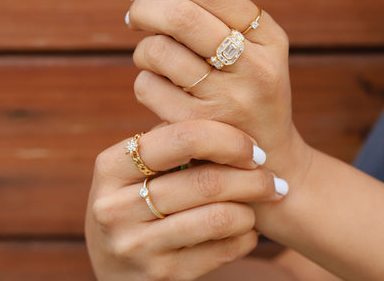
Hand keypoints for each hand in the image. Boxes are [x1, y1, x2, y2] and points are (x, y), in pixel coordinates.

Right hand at [85, 120, 284, 280]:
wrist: (115, 260)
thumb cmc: (137, 197)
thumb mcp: (137, 166)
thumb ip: (170, 141)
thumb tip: (228, 118)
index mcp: (111, 166)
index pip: (182, 138)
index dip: (228, 139)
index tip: (253, 148)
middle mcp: (115, 207)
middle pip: (206, 181)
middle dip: (253, 177)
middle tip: (273, 177)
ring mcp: (136, 246)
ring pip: (219, 217)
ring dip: (252, 207)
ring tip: (259, 203)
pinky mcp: (160, 276)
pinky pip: (222, 251)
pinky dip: (245, 236)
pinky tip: (246, 227)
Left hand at [123, 0, 310, 184]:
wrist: (269, 159)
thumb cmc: (252, 93)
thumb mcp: (256, 51)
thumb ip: (219, 17)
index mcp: (269, 37)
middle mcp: (254, 67)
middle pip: (182, 17)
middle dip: (144, 8)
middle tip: (133, 14)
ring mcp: (227, 101)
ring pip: (159, 51)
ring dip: (144, 49)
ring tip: (154, 58)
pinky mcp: (198, 129)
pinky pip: (148, 87)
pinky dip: (145, 81)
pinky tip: (161, 89)